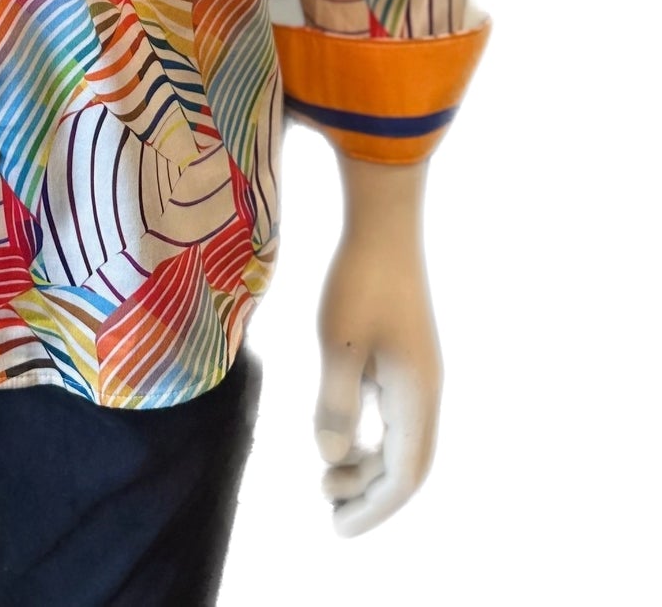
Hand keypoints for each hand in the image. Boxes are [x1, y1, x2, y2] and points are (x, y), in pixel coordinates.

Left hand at [313, 154, 441, 536]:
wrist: (383, 222)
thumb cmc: (359, 279)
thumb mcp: (338, 341)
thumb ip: (336, 402)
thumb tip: (331, 457)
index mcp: (416, 396)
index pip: (405, 475)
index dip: (374, 508)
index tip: (338, 529)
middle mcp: (425, 390)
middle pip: (407, 464)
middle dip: (371, 495)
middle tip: (327, 507)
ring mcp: (416, 372)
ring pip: (400, 440)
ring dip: (367, 465)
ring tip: (326, 475)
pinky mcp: (403, 354)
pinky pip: (393, 416)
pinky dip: (370, 436)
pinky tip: (342, 435)